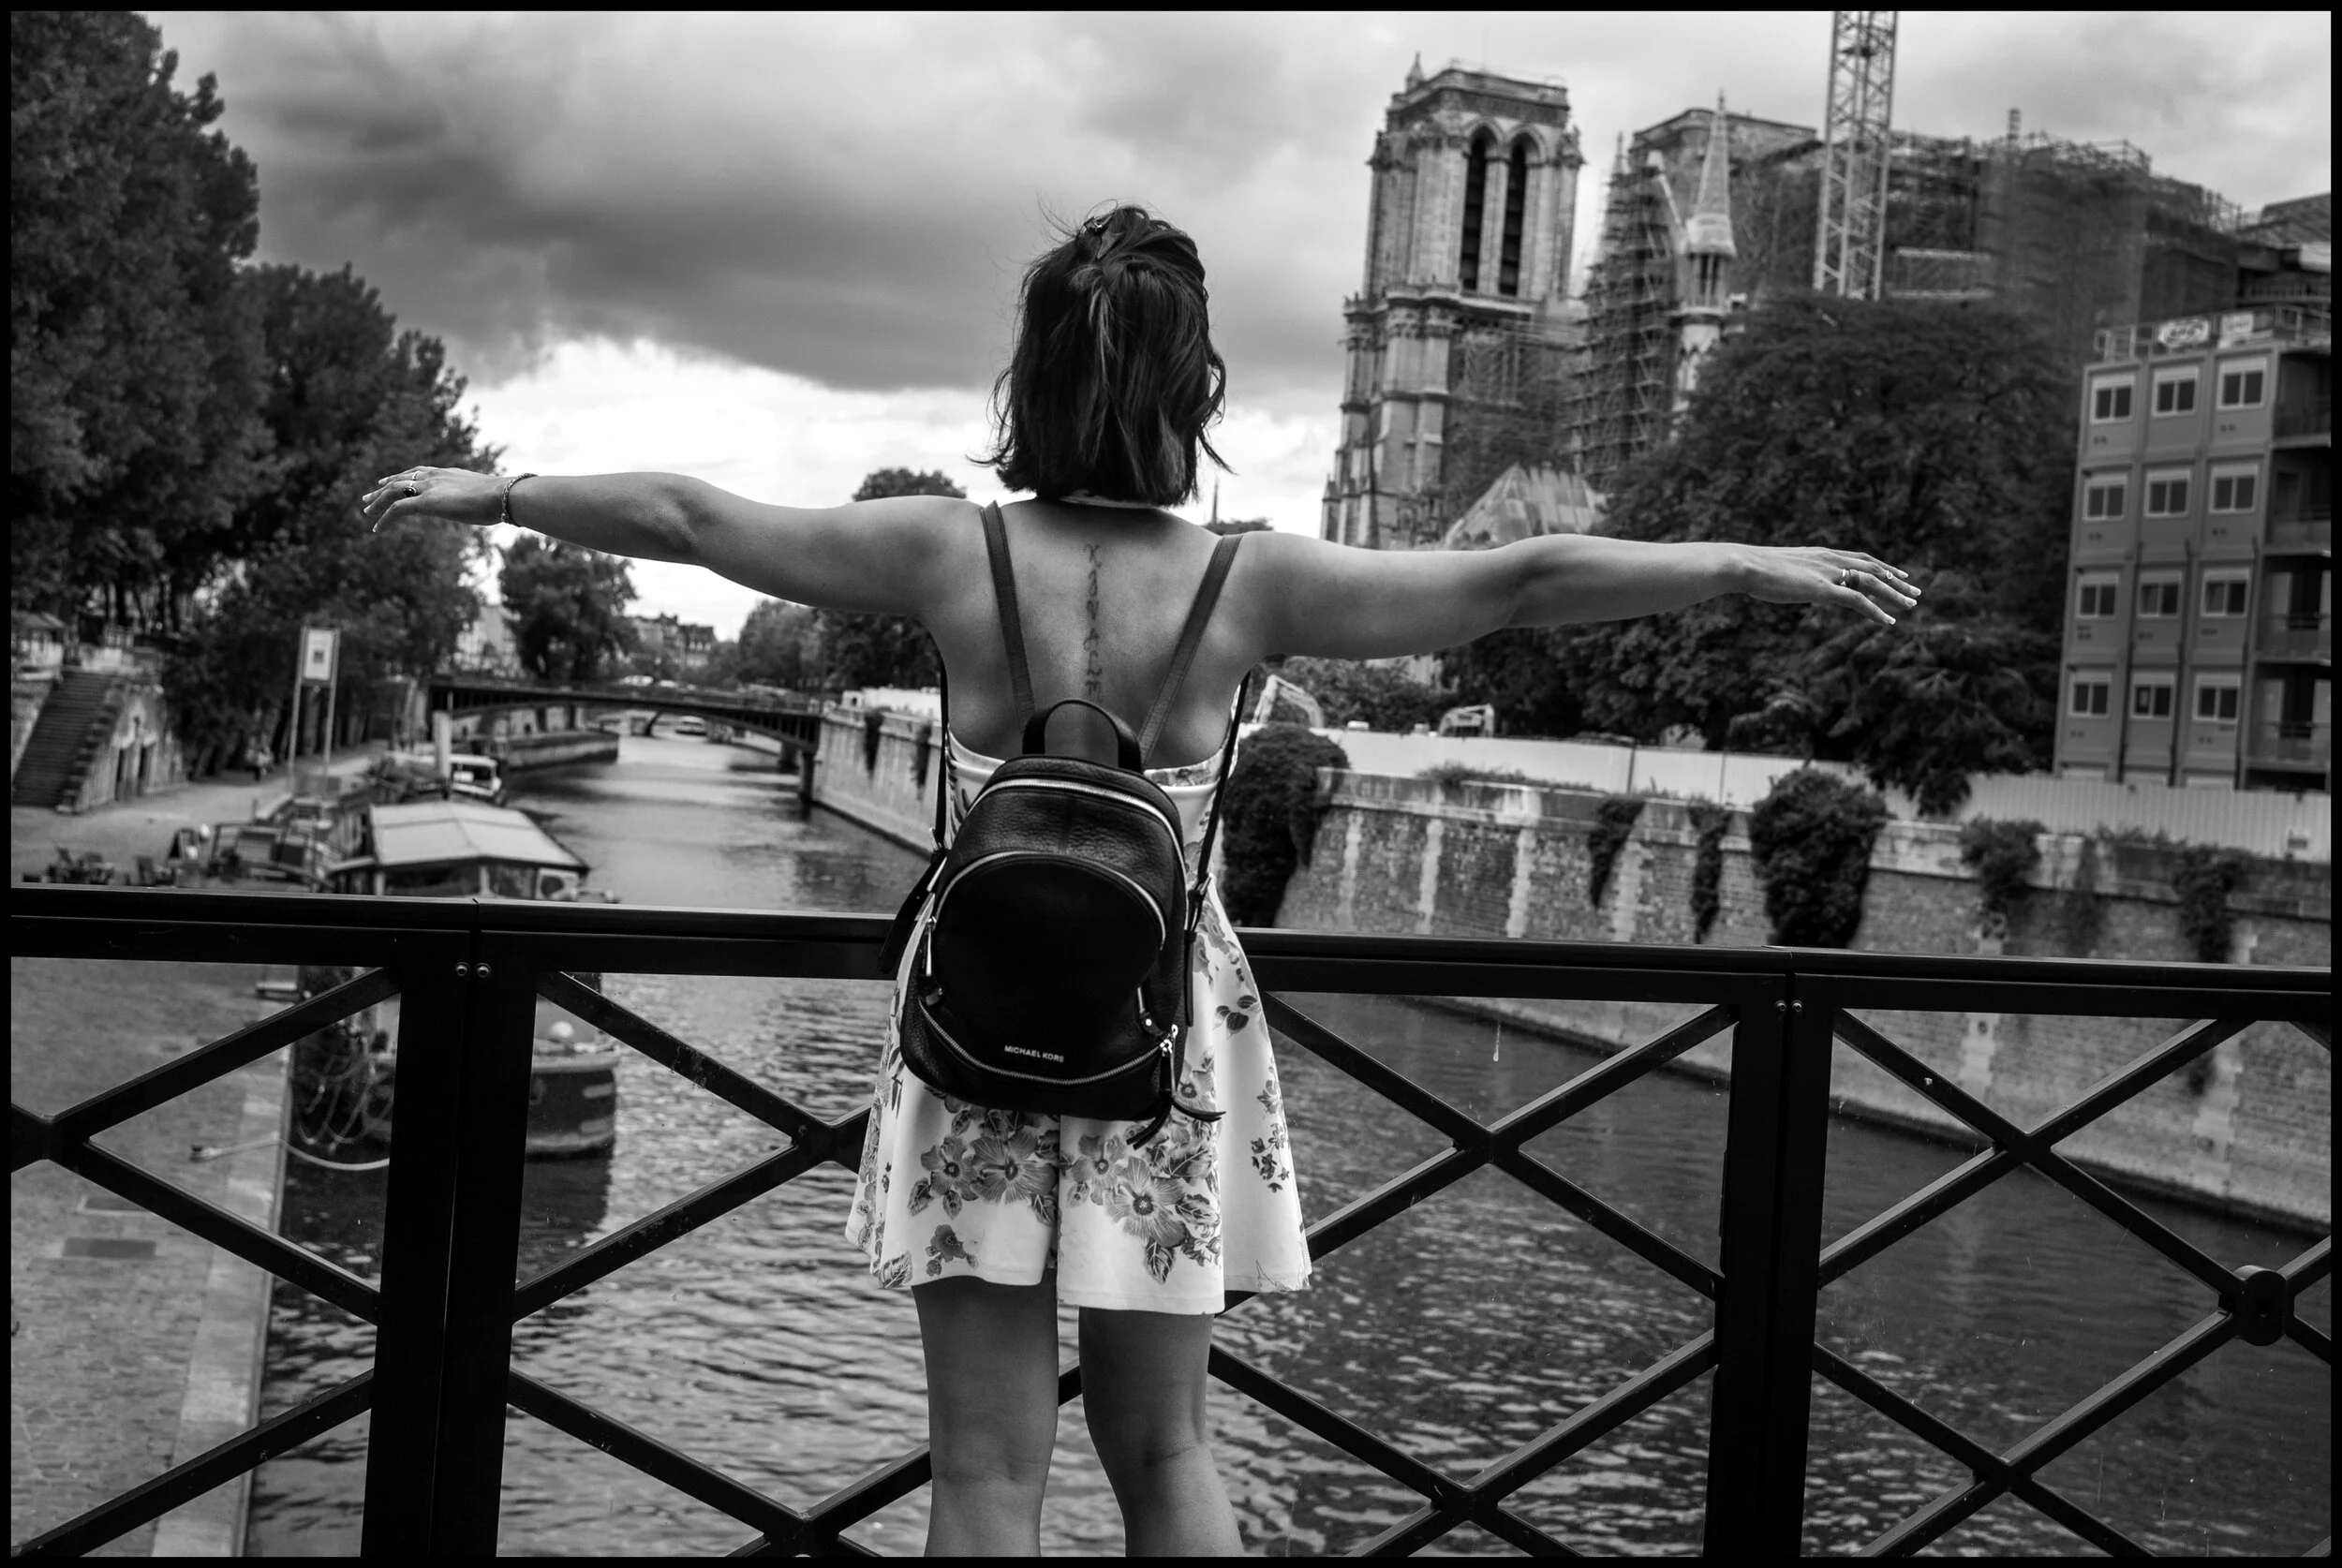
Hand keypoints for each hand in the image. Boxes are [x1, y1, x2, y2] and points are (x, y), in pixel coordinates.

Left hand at [361, 466, 504, 532]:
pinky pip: (397, 510)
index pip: (417, 472)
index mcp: (446, 473)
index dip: (401, 477)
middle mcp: (433, 476)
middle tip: (368, 496)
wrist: (502, 495)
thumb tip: (493, 506)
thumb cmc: (503, 498)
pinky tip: (377, 529)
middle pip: (400, 480)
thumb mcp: (486, 495)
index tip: (389, 481)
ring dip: (377, 502)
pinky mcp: (425, 503)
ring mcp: (428, 488)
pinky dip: (384, 519)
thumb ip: (480, 498)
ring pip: (393, 492)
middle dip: (382, 488)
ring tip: (367, 512)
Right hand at [1734, 546, 1919, 625]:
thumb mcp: (1778, 568)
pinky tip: (1888, 621)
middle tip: (1915, 591)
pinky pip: (1857, 600)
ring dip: (1894, 594)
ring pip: (1872, 582)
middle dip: (1896, 581)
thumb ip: (1793, 573)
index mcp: (1820, 554)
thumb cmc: (1752, 568)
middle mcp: (1829, 560)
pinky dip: (1875, 611)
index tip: (1897, 574)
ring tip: (1910, 606)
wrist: (1744, 564)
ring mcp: (1827, 574)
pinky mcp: (1822, 589)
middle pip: (1873, 569)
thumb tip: (1790, 580)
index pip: (1859, 558)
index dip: (1881, 567)